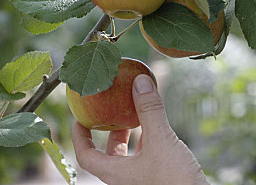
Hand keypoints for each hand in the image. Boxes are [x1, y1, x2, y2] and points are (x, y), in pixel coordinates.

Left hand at [72, 74, 209, 184]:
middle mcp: (125, 180)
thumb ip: (149, 110)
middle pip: (107, 154)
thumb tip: (139, 81)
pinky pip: (145, 159)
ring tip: (135, 115)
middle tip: (111, 111)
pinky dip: (146, 142)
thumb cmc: (176, 181)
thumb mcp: (161, 141)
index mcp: (116, 174)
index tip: (79, 118)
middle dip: (108, 131)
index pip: (85, 155)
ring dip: (129, 136)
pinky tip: (156, 129)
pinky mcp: (157, 180)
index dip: (79, 136)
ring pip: (127, 156)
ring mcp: (141, 181)